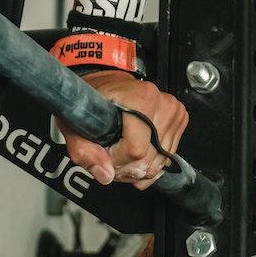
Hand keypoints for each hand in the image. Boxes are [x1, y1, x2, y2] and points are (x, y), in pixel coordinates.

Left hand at [57, 71, 188, 190]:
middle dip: (126, 168)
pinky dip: (151, 163)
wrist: (107, 82)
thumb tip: (104, 173)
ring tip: (120, 156)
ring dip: (138, 168)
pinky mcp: (178, 120)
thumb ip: (84, 150)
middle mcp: (163, 104)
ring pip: (159, 162)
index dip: (116, 161)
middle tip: (109, 159)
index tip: (103, 155)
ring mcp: (174, 112)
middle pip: (149, 159)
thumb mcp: (76, 119)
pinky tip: (135, 156)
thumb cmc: (95, 95)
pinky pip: (167, 157)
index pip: (136, 150)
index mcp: (142, 99)